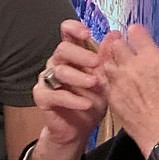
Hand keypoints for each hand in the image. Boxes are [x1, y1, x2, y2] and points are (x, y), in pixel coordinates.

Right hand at [23, 20, 108, 159]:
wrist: (79, 130)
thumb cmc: (91, 101)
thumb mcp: (104, 80)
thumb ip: (107, 57)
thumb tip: (115, 34)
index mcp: (72, 55)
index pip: (66, 33)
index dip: (74, 29)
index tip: (87, 33)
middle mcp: (57, 63)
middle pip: (62, 49)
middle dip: (81, 54)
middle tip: (98, 62)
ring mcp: (47, 79)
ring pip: (59, 71)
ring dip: (79, 77)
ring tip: (95, 84)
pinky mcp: (42, 97)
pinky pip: (54, 95)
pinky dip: (72, 99)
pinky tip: (85, 103)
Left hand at [103, 26, 158, 158]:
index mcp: (151, 59)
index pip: (135, 31)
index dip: (138, 33)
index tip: (141, 38)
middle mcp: (131, 68)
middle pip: (117, 44)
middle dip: (124, 45)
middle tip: (132, 54)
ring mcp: (118, 83)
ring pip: (107, 61)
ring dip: (114, 62)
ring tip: (125, 70)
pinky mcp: (111, 98)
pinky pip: (103, 80)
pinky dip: (109, 79)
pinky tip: (121, 85)